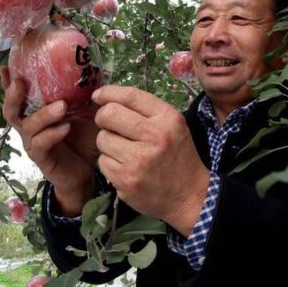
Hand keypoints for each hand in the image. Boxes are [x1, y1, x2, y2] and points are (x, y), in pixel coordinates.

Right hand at [1, 70, 98, 216]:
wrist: (87, 171)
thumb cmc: (82, 138)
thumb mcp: (85, 111)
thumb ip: (83, 94)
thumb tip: (93, 69)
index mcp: (35, 113)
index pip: (18, 96)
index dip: (8, 82)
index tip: (5, 67)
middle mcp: (29, 127)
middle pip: (11, 110)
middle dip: (12, 96)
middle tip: (20, 82)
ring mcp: (33, 143)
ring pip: (28, 126)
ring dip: (44, 114)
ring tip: (62, 106)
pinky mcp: (41, 158)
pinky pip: (41, 144)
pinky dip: (53, 134)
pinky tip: (65, 127)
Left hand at [92, 85, 209, 236]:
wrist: (189, 195)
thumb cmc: (178, 155)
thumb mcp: (172, 125)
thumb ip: (145, 110)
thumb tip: (106, 98)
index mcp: (167, 118)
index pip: (130, 96)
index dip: (109, 92)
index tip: (98, 95)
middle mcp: (154, 136)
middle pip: (109, 114)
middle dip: (103, 117)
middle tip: (108, 124)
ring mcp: (138, 160)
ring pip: (102, 138)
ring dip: (107, 142)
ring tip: (123, 149)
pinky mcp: (126, 180)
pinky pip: (102, 162)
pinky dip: (109, 163)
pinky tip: (124, 166)